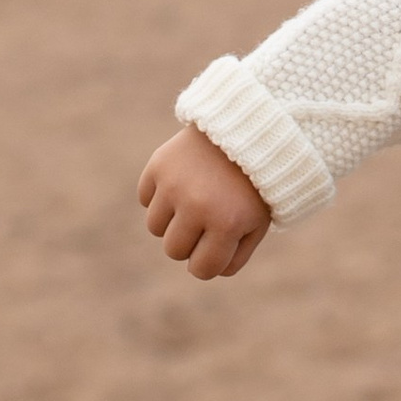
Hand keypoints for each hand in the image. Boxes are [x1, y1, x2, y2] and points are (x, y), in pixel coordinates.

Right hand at [138, 125, 273, 280]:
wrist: (247, 130)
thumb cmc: (254, 185)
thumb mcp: (256, 223)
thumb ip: (233, 256)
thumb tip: (199, 270)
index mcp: (228, 225)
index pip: (201, 269)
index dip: (207, 263)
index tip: (215, 248)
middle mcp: (197, 206)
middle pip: (173, 251)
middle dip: (188, 241)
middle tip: (206, 219)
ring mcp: (174, 185)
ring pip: (154, 227)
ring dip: (171, 219)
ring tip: (193, 198)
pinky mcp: (158, 165)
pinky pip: (144, 198)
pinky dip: (158, 194)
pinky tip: (181, 180)